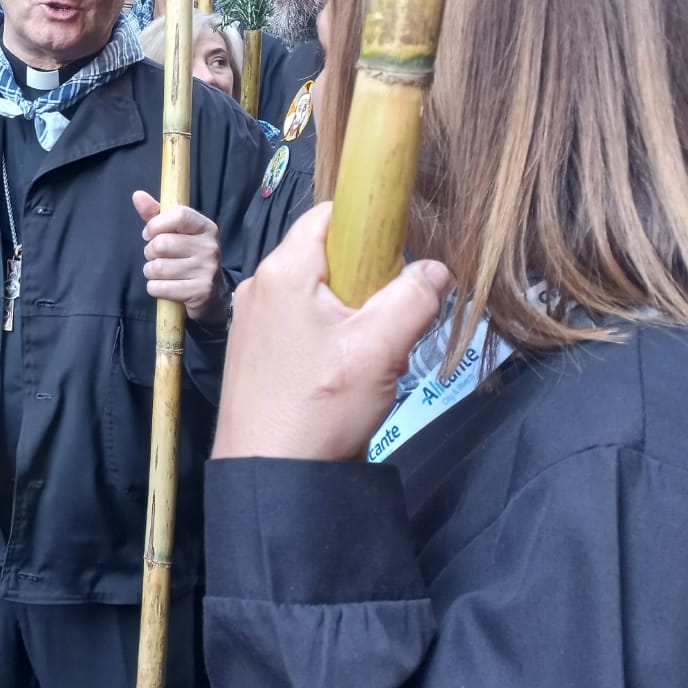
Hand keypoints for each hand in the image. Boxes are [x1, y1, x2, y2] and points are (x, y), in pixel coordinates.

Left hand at [133, 191, 222, 319]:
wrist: (212, 292)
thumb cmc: (187, 257)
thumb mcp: (175, 233)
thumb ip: (155, 214)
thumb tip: (137, 195)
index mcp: (206, 227)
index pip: (178, 215)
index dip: (155, 224)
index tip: (150, 234)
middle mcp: (209, 247)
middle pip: (161, 244)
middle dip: (150, 252)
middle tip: (157, 257)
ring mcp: (207, 270)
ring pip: (158, 268)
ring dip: (151, 272)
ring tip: (161, 272)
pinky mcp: (199, 292)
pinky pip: (160, 288)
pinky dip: (154, 288)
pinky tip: (165, 287)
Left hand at [211, 202, 452, 462]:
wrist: (267, 473)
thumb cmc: (317, 408)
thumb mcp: (380, 350)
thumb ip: (413, 299)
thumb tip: (435, 269)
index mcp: (283, 269)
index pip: (329, 214)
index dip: (369, 225)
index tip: (400, 257)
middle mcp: (259, 285)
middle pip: (326, 256)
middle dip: (368, 283)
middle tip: (388, 325)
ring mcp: (252, 319)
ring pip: (317, 295)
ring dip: (352, 318)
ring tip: (369, 359)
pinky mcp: (253, 349)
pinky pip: (300, 324)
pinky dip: (328, 339)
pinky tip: (343, 376)